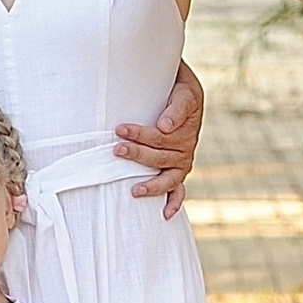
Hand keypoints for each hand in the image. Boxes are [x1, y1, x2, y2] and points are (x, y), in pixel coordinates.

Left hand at [119, 57, 204, 214]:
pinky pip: (179, 190)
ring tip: (134, 189)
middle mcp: (186, 146)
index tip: (120, 129)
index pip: (161, 134)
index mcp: (186, 126)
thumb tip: (164, 126)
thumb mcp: (183, 89)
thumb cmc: (179, 89)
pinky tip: (165, 214)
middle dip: (137, 153)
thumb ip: (176, 106)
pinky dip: (174, 202)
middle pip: (160, 155)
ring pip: (167, 175)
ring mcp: (183, 160)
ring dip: (151, 183)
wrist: (186, 90)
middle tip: (116, 148)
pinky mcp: (179, 170)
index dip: (140, 133)